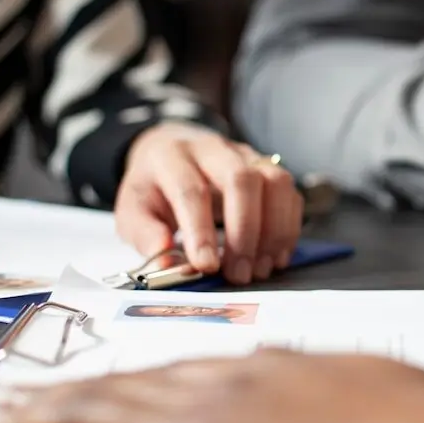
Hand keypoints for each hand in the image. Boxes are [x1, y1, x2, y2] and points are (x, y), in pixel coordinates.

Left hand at [0, 351, 423, 422]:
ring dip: (32, 417)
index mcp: (269, 368)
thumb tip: (302, 382)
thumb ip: (318, 381)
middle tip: (6, 392)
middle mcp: (223, 392)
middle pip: (123, 389)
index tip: (89, 379)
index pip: (175, 369)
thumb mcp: (369, 381)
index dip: (123, 378)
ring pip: (92, 419)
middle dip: (58, 392)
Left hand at [115, 124, 303, 285]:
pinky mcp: (269, 167)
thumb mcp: (133, 210)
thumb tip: (168, 264)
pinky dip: (288, 228)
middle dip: (244, 231)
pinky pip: (290, 193)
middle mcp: (214, 149)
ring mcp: (246, 155)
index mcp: (172, 156)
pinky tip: (274, 256)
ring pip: (275, 181)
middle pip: (242, 179)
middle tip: (239, 273)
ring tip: (260, 268)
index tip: (206, 266)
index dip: (200, 230)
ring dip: (273, 230)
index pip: (191, 189)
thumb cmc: (155, 187)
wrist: (171, 151)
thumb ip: (146, 236)